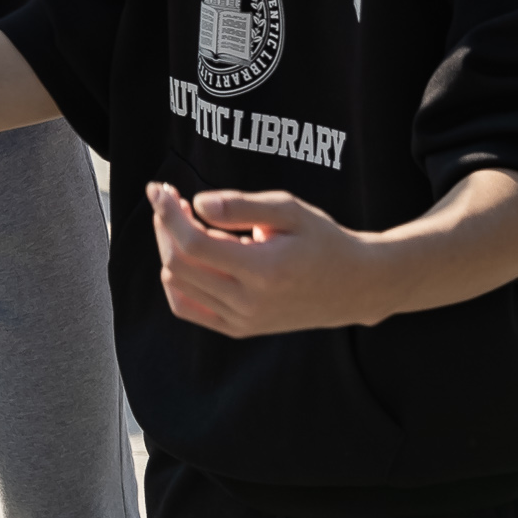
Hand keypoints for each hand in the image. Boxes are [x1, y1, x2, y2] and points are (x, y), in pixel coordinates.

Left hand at [147, 182, 389, 335]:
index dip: (168, 214)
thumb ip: (241, 207)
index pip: (193, 244)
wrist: (355, 286)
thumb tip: (197, 203)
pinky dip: (175, 279)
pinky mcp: (239, 328)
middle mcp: (249, 302)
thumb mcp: (290, 210)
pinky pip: (186, 307)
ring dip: (170, 248)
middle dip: (164, 225)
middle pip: (178, 264)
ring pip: (177, 284)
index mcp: (263, 270)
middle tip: (171, 199)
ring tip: (191, 223)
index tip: (162, 189)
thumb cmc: (322, 240)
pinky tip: (187, 254)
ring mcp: (242, 320)